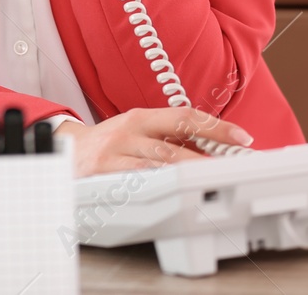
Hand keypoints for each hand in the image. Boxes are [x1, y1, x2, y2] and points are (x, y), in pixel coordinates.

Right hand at [52, 108, 252, 176]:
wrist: (65, 152)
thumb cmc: (109, 144)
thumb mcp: (136, 132)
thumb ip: (168, 139)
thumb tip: (212, 150)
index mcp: (140, 118)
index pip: (184, 116)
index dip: (215, 126)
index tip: (242, 137)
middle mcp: (128, 131)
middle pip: (174, 142)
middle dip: (208, 156)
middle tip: (235, 166)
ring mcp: (116, 152)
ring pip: (159, 163)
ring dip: (189, 173)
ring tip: (213, 181)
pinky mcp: (104, 173)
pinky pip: (136, 180)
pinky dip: (158, 184)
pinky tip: (176, 191)